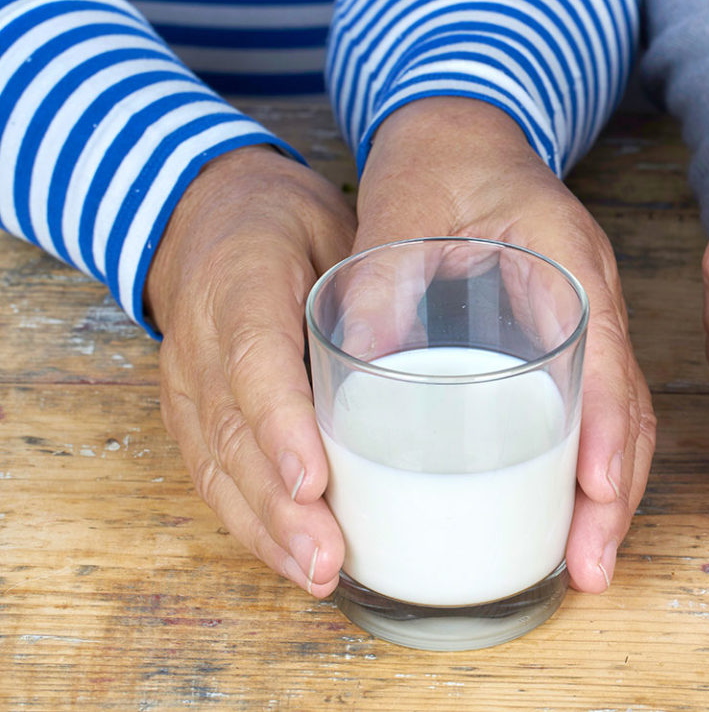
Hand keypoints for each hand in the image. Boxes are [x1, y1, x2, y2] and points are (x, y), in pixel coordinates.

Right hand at [146, 146, 355, 597]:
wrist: (206, 213)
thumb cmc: (290, 222)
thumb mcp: (336, 224)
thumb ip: (375, 278)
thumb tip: (442, 345)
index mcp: (237, 280)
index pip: (254, 360)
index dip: (281, 426)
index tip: (315, 480)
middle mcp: (200, 339)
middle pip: (232, 433)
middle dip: (279, 506)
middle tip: (329, 557)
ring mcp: (186, 381)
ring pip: (216, 466)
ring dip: (267, 530)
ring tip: (318, 575)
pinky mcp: (190, 413)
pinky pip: (212, 476)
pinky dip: (252, 524)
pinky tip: (295, 560)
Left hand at [351, 97, 655, 591]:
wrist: (462, 130)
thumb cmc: (438, 164)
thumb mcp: (398, 212)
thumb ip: (380, 282)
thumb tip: (359, 373)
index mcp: (565, 257)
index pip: (603, 353)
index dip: (604, 427)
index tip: (595, 491)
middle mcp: (592, 294)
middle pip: (627, 406)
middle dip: (617, 493)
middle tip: (592, 567)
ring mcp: (588, 319)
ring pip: (620, 418)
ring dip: (610, 494)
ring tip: (587, 566)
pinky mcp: (568, 340)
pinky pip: (597, 412)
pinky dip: (591, 469)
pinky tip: (570, 517)